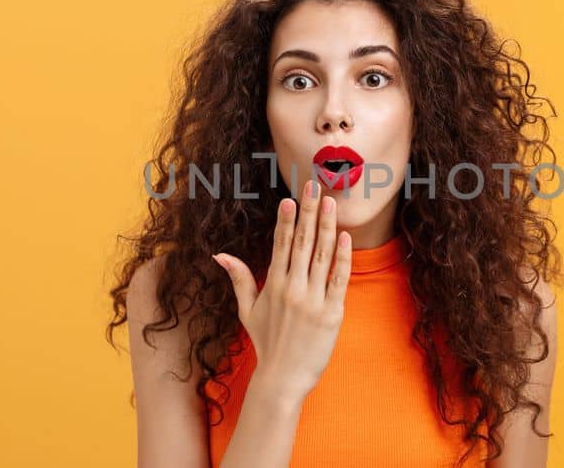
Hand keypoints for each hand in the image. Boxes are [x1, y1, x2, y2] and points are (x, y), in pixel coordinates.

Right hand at [213, 179, 351, 403]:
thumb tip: (220, 254)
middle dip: (307, 211)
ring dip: (326, 226)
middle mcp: (292, 288)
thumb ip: (239, 279)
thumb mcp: (247, 310)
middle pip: (301, 242)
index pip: (280, 245)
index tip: (290, 197)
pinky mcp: (332, 313)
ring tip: (330, 201)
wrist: (282, 378)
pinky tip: (344, 236)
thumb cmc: (266, 343)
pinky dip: (341, 257)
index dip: (286, 220)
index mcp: (273, 285)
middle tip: (313, 185)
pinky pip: (338, 278)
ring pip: (321, 255)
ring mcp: (313, 300)